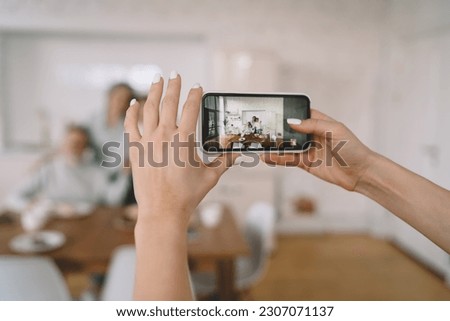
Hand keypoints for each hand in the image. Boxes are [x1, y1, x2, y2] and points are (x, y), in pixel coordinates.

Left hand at [124, 72, 236, 225]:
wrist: (163, 211)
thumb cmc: (187, 195)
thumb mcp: (211, 176)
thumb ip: (225, 161)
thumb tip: (239, 153)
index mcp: (184, 140)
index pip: (191, 109)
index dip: (195, 95)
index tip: (197, 86)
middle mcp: (164, 136)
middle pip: (168, 103)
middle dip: (173, 86)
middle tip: (175, 74)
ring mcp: (148, 142)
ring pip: (149, 109)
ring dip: (153, 92)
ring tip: (156, 79)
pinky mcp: (135, 150)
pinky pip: (131, 126)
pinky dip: (132, 113)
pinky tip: (133, 104)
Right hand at [262, 109, 376, 190]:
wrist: (361, 173)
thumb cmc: (353, 149)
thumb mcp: (335, 131)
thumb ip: (313, 125)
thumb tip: (292, 121)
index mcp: (320, 123)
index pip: (301, 114)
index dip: (288, 112)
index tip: (274, 112)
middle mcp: (312, 135)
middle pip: (290, 131)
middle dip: (277, 131)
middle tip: (261, 131)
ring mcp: (308, 150)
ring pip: (287, 147)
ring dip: (274, 147)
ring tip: (261, 146)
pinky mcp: (306, 164)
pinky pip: (289, 160)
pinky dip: (278, 159)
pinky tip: (268, 158)